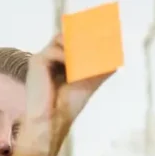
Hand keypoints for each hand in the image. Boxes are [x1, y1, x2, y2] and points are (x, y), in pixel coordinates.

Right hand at [19, 34, 113, 155]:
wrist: (53, 120)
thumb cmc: (69, 104)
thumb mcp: (89, 83)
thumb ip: (99, 70)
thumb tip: (116, 61)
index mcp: (60, 60)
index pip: (72, 40)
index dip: (85, 38)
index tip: (101, 38)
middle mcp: (50, 56)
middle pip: (66, 35)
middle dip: (82, 39)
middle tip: (97, 44)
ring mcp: (43, 58)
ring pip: (61, 39)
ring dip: (76, 48)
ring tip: (86, 60)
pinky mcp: (37, 61)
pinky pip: (55, 50)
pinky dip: (67, 58)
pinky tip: (73, 71)